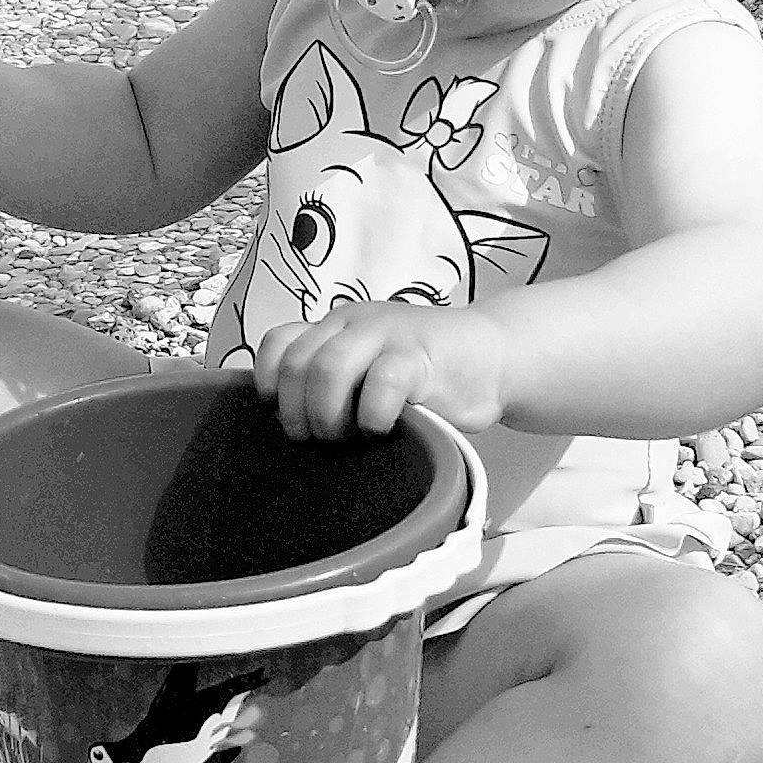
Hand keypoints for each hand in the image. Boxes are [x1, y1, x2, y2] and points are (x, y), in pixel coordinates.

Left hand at [252, 302, 508, 440]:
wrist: (494, 357)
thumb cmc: (427, 374)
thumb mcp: (371, 365)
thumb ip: (336, 378)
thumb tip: (290, 424)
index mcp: (337, 326)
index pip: (279, 340)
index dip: (268, 381)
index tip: (279, 413)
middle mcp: (355, 323)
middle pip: (297, 363)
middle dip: (297, 411)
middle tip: (318, 439)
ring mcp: (388, 336)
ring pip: (329, 368)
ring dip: (328, 415)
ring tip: (345, 437)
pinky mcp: (421, 357)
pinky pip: (382, 382)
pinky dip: (373, 415)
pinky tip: (382, 428)